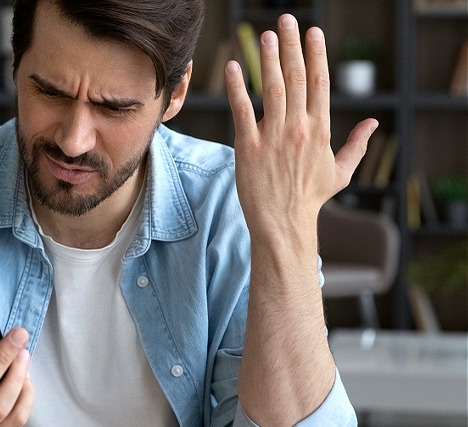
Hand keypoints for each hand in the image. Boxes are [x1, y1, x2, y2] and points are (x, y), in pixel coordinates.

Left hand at [225, 14, 378, 239]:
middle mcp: (299, 128)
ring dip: (268, 59)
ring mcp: (273, 137)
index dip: (316, 55)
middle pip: (296, 78)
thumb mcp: (340, 172)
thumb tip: (374, 123)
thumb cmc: (310, 198)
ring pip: (272, 89)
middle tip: (286, 20)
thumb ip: (357, 145)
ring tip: (266, 35)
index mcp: (320, 130)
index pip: (320, 83)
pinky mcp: (248, 147)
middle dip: (292, 46)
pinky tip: (234, 67)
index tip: (313, 32)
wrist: (283, 223)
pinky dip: (237, 88)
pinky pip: (242, 111)